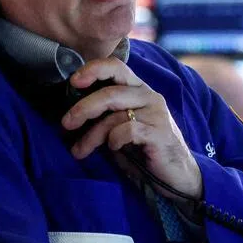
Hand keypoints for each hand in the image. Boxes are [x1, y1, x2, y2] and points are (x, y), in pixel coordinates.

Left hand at [62, 58, 202, 199]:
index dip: (93, 69)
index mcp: (138, 90)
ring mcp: (156, 114)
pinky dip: (114, 139)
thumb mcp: (120, 128)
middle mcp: (149, 96)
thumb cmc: (143, 151)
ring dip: (91, 135)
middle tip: (66, 124)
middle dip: (83, 108)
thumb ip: (104, 115)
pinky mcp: (160, 133)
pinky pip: (127, 130)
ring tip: (80, 150)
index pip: (116, 66)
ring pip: (114, 115)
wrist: (176, 175)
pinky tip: (114, 148)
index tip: (73, 82)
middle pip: (110, 92)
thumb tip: (71, 113)